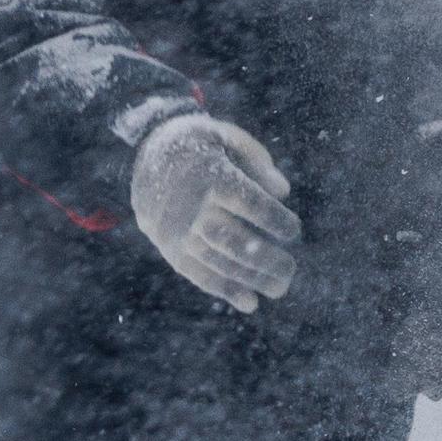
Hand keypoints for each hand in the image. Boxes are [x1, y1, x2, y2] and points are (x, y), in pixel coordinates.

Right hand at [130, 113, 298, 310]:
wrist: (147, 151)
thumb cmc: (201, 144)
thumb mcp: (229, 138)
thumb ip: (257, 162)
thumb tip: (283, 191)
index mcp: (210, 176)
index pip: (250, 204)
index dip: (276, 220)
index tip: (294, 230)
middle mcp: (191, 207)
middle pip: (235, 240)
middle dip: (267, 260)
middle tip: (290, 271)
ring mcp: (176, 230)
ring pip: (218, 261)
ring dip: (251, 280)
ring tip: (279, 289)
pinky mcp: (167, 246)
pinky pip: (197, 273)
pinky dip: (224, 289)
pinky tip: (249, 303)